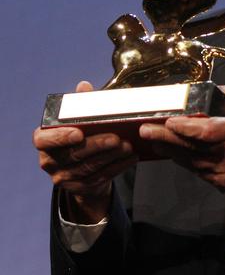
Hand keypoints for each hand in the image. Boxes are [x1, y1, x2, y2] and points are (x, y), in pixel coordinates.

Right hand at [33, 81, 137, 222]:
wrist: (81, 167)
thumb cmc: (80, 134)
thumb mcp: (78, 118)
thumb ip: (79, 104)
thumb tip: (84, 86)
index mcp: (44, 141)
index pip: (43, 140)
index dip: (60, 137)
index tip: (79, 132)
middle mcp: (49, 161)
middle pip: (73, 155)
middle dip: (97, 145)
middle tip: (116, 138)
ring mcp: (63, 177)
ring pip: (88, 168)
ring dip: (111, 157)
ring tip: (128, 146)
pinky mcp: (80, 188)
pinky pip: (100, 178)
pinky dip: (118, 167)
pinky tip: (132, 157)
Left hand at [139, 84, 224, 193]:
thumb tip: (216, 89)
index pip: (208, 131)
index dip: (186, 127)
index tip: (169, 120)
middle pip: (192, 147)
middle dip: (166, 139)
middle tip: (145, 131)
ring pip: (191, 161)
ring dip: (170, 150)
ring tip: (151, 140)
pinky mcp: (223, 183)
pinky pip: (198, 171)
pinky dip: (183, 161)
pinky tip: (172, 152)